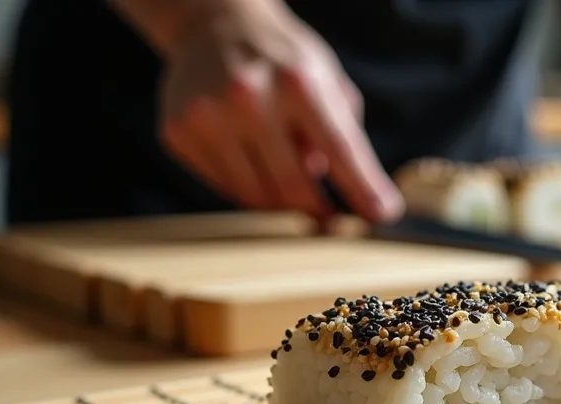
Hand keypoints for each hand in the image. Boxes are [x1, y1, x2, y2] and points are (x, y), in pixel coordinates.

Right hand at [158, 0, 402, 222]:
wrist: (213, 24)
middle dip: (317, 212)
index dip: (363, 188)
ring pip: (254, 196)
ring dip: (279, 203)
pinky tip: (251, 161)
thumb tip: (350, 191)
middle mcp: (248, 98)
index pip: (340, 150)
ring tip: (290, 185)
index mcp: (297, 82)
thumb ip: (342, 132)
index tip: (382, 214)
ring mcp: (207, 117)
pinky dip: (245, 186)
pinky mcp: (178, 133)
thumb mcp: (326, 79)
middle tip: (330, 223)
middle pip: (293, 186)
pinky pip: (223, 185)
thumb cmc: (281, 59)